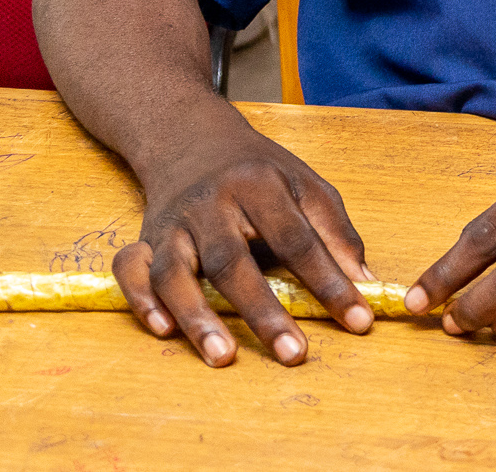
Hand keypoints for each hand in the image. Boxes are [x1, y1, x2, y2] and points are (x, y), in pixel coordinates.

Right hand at [115, 104, 373, 367]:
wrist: (192, 138)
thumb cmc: (259, 171)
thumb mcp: (306, 185)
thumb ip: (335, 232)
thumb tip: (365, 283)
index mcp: (261, 185)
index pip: (298, 239)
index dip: (329, 281)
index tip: (356, 319)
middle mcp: (212, 203)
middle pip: (234, 261)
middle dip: (265, 311)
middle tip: (295, 353)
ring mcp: (173, 222)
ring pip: (176, 273)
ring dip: (199, 317)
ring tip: (224, 357)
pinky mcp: (143, 238)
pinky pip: (130, 271)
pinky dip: (141, 300)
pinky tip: (163, 330)